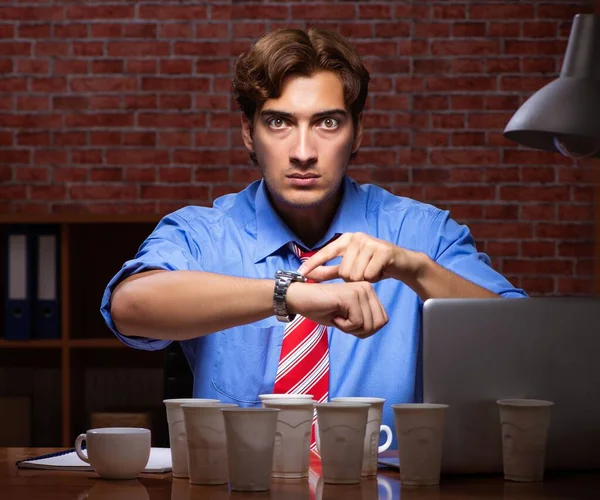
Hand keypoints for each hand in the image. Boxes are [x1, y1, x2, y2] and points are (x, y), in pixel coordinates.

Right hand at [285, 281, 387, 338]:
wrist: (300, 300)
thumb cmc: (322, 309)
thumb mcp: (349, 318)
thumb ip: (366, 320)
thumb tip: (379, 325)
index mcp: (369, 292)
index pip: (383, 320)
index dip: (365, 329)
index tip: (348, 321)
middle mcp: (368, 288)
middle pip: (379, 324)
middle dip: (359, 330)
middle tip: (342, 321)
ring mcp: (360, 290)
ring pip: (368, 325)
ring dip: (350, 328)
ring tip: (336, 316)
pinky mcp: (351, 296)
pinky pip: (356, 323)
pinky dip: (343, 326)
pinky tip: (333, 315)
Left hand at [298, 232, 422, 283]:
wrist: (402, 263)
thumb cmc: (373, 265)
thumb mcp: (350, 267)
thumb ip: (329, 271)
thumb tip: (308, 275)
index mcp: (346, 239)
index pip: (325, 253)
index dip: (313, 264)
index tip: (300, 273)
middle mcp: (356, 237)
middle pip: (344, 272)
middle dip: (353, 279)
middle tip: (364, 273)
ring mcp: (370, 242)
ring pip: (356, 275)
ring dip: (364, 279)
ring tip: (372, 271)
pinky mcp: (383, 250)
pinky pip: (369, 275)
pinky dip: (374, 278)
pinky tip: (380, 271)